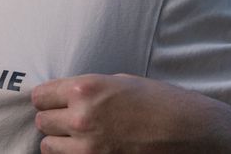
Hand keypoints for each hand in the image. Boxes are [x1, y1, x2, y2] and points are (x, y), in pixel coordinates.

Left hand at [31, 73, 207, 152]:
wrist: (191, 131)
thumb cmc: (160, 102)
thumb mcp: (121, 82)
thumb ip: (88, 89)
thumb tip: (65, 95)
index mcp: (85, 89)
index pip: (40, 96)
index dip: (47, 99)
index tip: (54, 102)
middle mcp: (81, 117)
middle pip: (42, 121)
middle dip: (55, 121)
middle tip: (72, 121)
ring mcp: (88, 147)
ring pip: (48, 146)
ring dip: (60, 143)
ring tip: (80, 139)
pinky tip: (88, 151)